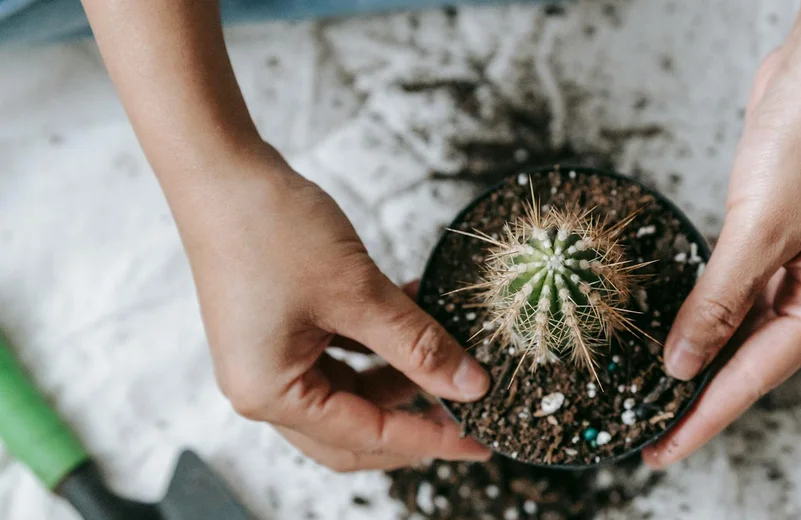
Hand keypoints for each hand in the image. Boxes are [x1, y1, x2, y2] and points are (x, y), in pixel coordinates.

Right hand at [176, 145, 490, 470]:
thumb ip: (419, 345)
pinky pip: (339, 355)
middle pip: (353, 431)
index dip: (429, 439)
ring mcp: (267, 359)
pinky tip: (414, 314)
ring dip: (399, 377)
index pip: (366, 437)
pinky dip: (378, 345)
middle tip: (467, 416)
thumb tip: (470, 385)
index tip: (478, 440)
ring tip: (447, 352)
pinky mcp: (277, 330)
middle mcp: (262, 387)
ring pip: (350, 392)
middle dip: (412, 423)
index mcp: (271, 394)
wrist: (221, 168)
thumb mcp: (358, 292)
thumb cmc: (270, 228)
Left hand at [643, 20, 800, 466]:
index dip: (703, 417)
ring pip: (741, 326)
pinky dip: (707, 311)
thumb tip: (683, 361)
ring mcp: (799, 262)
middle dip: (698, 394)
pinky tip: (680, 329)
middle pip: (749, 358)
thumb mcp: (757, 231)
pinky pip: (735, 290)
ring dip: (700, 354)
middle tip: (648, 430)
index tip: (663, 451)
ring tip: (655, 391)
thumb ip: (717, 302)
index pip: (753, 376)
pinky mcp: (775, 235)